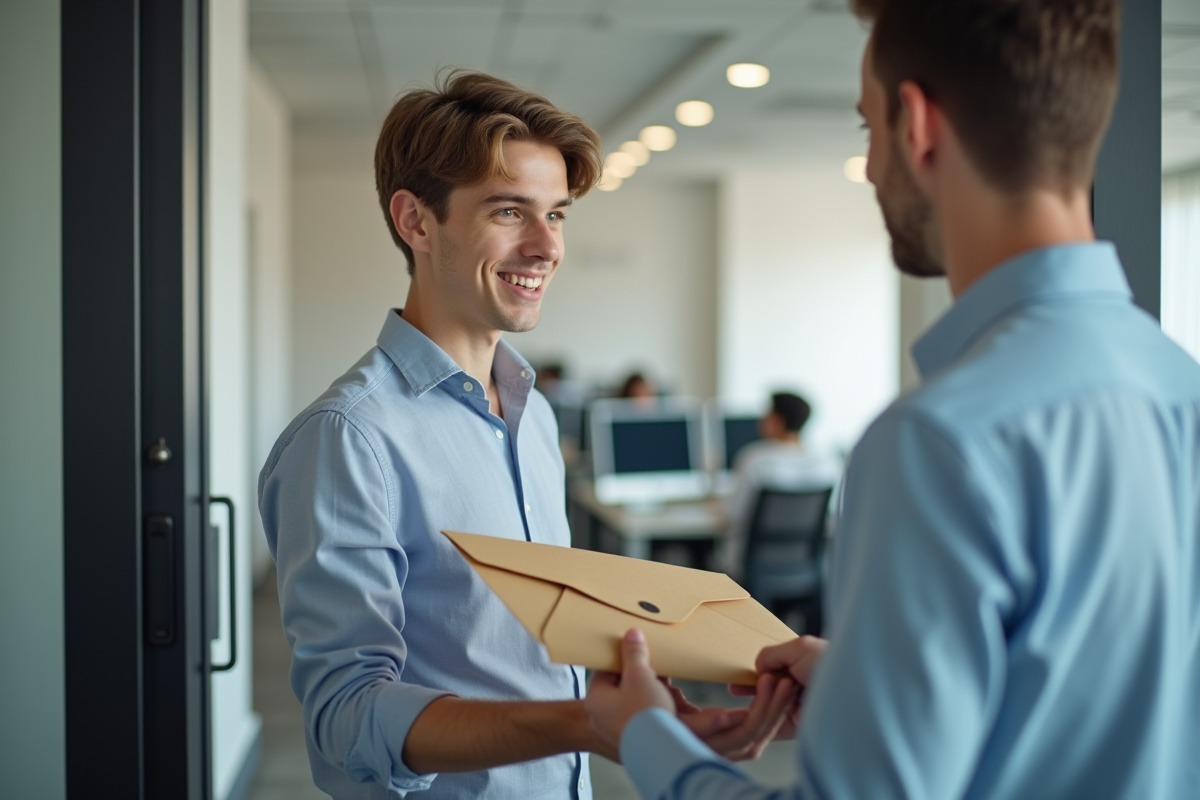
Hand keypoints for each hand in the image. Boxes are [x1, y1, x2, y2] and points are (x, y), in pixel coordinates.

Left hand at [585, 629, 674, 751]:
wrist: (661, 759)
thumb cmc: (643, 715)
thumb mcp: (639, 676)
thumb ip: (635, 653)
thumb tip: (632, 634)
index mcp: (597, 699)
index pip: (607, 670)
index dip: (626, 660)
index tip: (643, 656)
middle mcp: (605, 718)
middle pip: (626, 689)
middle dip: (648, 681)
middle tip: (662, 676)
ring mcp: (622, 733)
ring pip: (640, 706)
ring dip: (659, 697)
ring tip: (673, 694)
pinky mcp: (640, 745)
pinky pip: (651, 723)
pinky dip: (664, 715)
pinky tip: (679, 710)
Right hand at [729, 635, 827, 739]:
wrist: (853, 696)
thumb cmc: (833, 667)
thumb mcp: (800, 648)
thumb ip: (773, 654)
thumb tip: (758, 666)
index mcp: (802, 666)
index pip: (772, 671)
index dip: (755, 675)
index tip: (738, 678)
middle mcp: (800, 687)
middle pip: (768, 691)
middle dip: (752, 690)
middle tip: (735, 689)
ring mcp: (799, 708)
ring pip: (768, 709)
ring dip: (758, 704)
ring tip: (750, 699)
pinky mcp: (799, 728)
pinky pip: (774, 728)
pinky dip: (762, 723)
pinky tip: (751, 717)